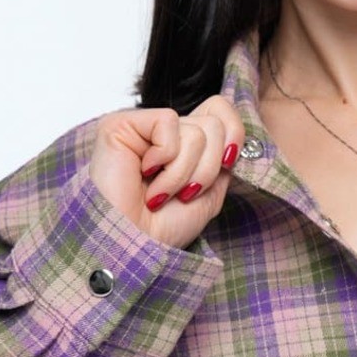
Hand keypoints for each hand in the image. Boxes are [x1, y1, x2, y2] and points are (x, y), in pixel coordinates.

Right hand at [88, 94, 243, 246]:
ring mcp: (142, 127)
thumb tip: (233, 133)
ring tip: (160, 193)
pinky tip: (143, 174)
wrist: (133, 247)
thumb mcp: (210, 194)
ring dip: (182, 173)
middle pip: (214, 124)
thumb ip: (223, 159)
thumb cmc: (162, 229)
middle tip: (182, 194)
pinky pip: (168, 123)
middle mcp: (164, 132)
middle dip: (206, 169)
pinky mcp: (122, 123)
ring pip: (196, 130)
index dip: (233, 136)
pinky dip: (164, 157)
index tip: (224, 167)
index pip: (220, 109)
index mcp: (184, 144)